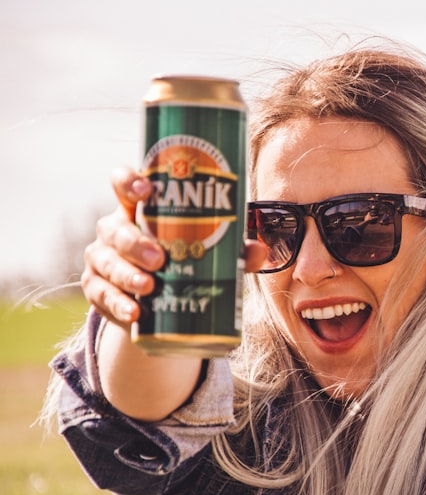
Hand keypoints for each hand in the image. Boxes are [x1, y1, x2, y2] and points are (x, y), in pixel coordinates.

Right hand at [81, 168, 269, 329]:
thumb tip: (259, 251)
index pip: (123, 183)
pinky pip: (101, 295)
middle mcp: (115, 229)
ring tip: (148, 287)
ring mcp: (102, 258)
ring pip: (106, 261)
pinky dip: (117, 304)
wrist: (158, 303)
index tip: (147, 191)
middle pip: (115, 228)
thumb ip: (233, 250)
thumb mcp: (209, 252)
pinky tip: (134, 312)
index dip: (129, 182)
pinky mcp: (96, 288)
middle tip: (159, 259)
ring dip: (126, 274)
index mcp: (139, 210)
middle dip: (135, 243)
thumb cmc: (183, 260)